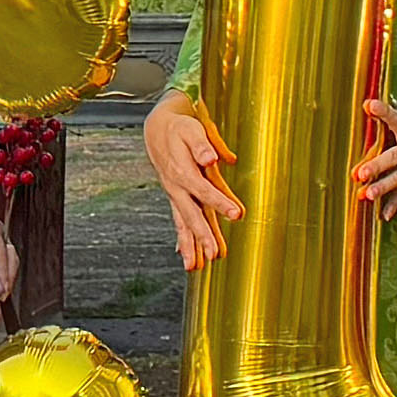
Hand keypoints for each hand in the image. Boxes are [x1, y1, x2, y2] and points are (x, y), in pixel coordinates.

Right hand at [142, 92, 238, 270]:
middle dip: (202, 236)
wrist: (158, 129)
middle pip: (191, 214)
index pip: (204, 190)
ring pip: (183, 223)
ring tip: (195, 268)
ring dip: (189, 246)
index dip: (220, 202)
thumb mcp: (192, 129)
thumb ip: (203, 144)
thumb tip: (212, 159)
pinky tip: (187, 259)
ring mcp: (175, 195)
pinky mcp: (176, 198)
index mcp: (183, 170)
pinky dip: (182, 241)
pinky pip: (179, 222)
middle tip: (215, 254)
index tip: (237, 214)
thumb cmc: (180, 128)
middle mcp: (176, 187)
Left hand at [356, 102, 396, 213]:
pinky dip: (395, 204)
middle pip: (393, 157)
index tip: (369, 104)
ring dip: (382, 187)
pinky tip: (383, 215)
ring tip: (366, 195)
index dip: (382, 111)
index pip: (395, 118)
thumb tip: (365, 112)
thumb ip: (389, 123)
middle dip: (376, 165)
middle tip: (359, 173)